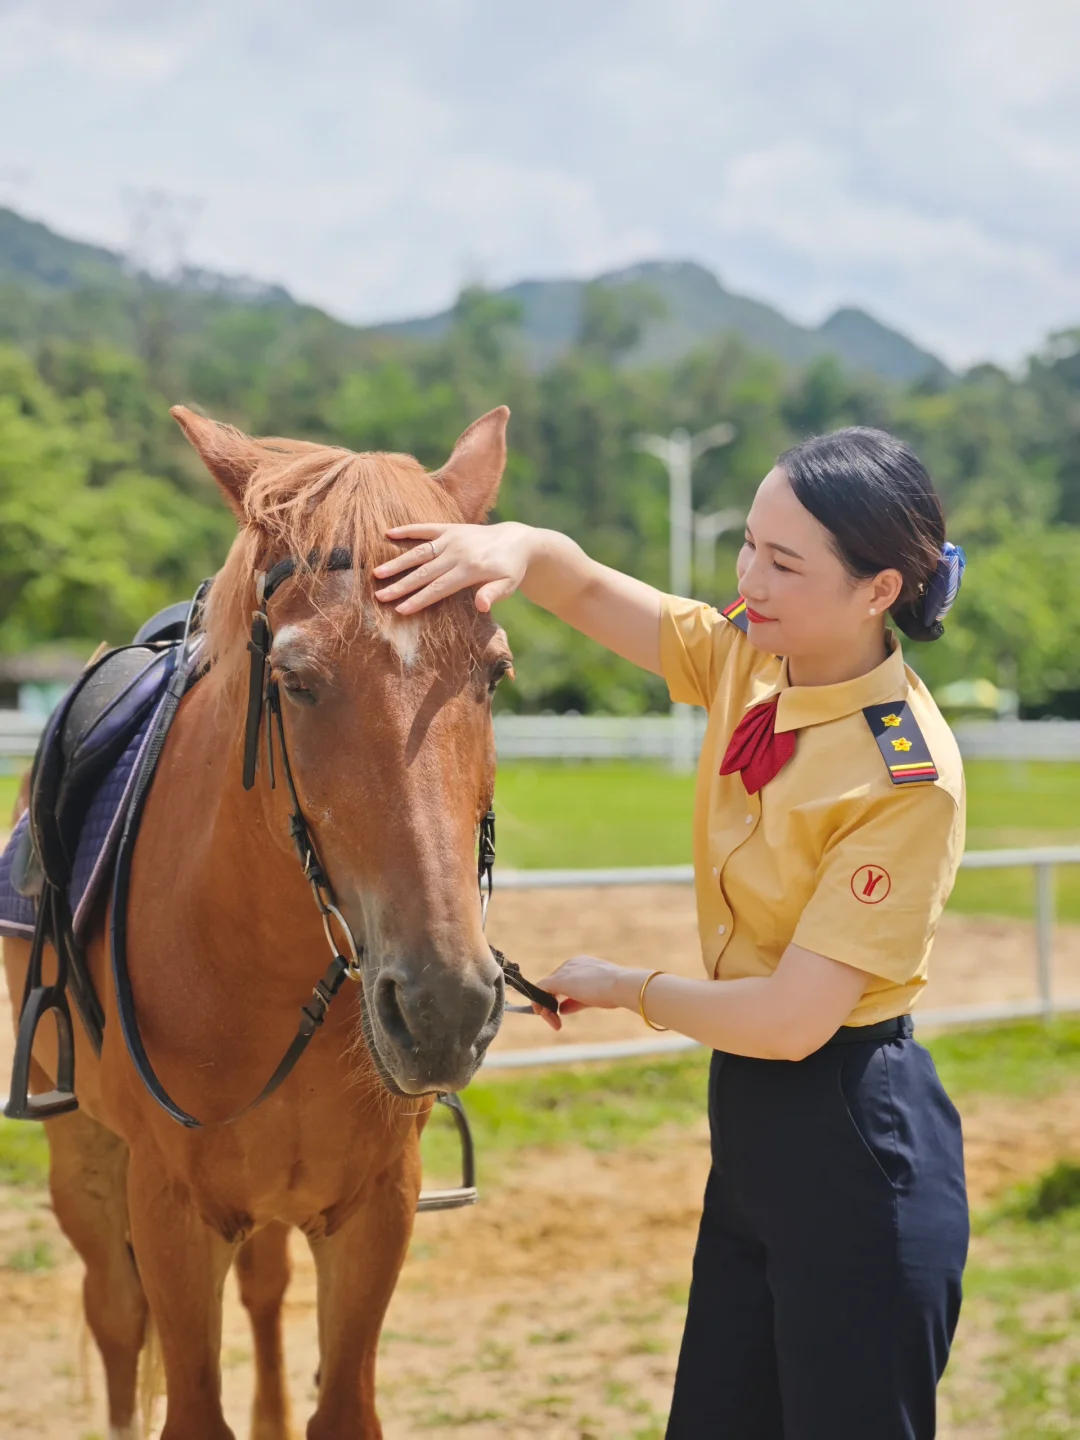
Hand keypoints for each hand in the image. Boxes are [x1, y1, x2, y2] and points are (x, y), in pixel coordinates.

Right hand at [374, 521, 533, 614]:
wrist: (516, 540)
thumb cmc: (510, 568)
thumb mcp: (508, 584)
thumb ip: (494, 594)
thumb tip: (482, 607)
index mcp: (471, 569)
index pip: (439, 588)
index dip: (419, 599)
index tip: (401, 610)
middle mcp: (458, 552)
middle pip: (425, 573)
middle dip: (401, 586)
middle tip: (380, 596)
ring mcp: (452, 539)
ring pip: (420, 552)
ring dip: (398, 562)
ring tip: (377, 573)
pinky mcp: (449, 528)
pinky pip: (425, 528)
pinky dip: (407, 530)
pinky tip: (388, 534)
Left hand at [530, 955, 642, 1028]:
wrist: (621, 986)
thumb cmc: (615, 992)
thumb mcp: (593, 998)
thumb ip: (576, 1002)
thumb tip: (562, 1009)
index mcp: (581, 965)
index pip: (563, 982)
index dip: (559, 1000)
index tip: (562, 1015)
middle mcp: (570, 964)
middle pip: (552, 985)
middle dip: (551, 1006)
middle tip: (557, 1024)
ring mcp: (565, 971)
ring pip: (545, 988)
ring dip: (546, 1008)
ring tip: (554, 1023)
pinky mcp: (558, 979)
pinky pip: (539, 989)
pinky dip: (538, 1003)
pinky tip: (543, 1015)